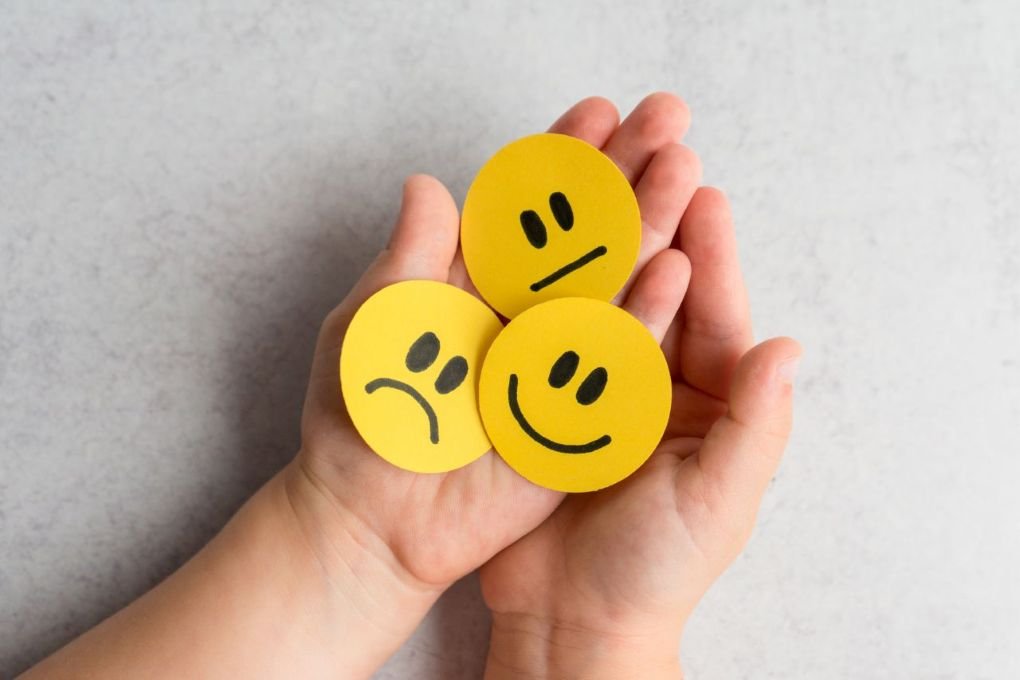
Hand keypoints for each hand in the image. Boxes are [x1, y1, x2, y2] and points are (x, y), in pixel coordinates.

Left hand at [286, 94, 697, 672]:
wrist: (369, 514)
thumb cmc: (360, 415)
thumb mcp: (374, 320)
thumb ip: (409, 255)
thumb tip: (429, 183)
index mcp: (476, 284)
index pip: (530, 208)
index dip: (562, 160)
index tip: (598, 112)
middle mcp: (524, 314)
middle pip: (584, 234)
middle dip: (624, 173)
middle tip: (668, 117)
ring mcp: (554, 360)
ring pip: (609, 285)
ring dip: (647, 225)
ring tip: (684, 168)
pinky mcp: (573, 412)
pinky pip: (615, 361)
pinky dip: (645, 316)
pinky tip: (676, 269)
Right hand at [480, 97, 801, 678]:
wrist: (571, 621)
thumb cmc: (655, 572)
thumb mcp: (717, 502)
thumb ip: (756, 427)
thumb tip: (788, 347)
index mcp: (709, 405)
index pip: (713, 316)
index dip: (709, 252)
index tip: (701, 189)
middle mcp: (653, 385)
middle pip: (658, 290)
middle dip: (657, 220)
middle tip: (652, 150)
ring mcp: (594, 387)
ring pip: (600, 298)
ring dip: (597, 237)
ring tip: (592, 175)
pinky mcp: (541, 399)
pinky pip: (546, 332)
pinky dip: (541, 286)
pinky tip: (530, 240)